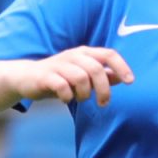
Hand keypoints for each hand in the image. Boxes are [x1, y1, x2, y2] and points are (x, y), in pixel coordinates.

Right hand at [11, 46, 135, 106]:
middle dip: (103, 89)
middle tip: (102, 104)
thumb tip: (121, 77)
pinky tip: (66, 100)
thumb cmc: (60, 77)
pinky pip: (62, 86)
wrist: (27, 78)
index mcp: (85, 53)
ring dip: (84, 94)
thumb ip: (102, 76)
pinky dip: (68, 96)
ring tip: (80, 99)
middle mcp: (73, 56)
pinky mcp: (45, 76)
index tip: (130, 82)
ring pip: (80, 78)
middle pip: (96, 69)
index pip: (109, 54)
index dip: (122, 67)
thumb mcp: (83, 75)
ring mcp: (58, 65)